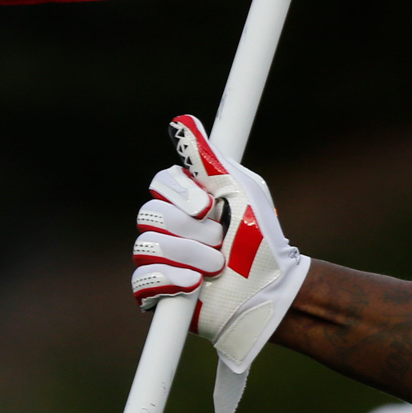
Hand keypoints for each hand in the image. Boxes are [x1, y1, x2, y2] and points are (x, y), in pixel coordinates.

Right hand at [132, 115, 310, 412]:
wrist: (270, 288)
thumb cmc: (260, 239)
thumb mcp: (241, 191)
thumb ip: (210, 159)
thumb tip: (182, 121)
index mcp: (185, 201)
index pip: (159, 184)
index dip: (179, 194)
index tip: (207, 205)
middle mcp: (168, 227)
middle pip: (150, 215)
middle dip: (192, 231)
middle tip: (221, 240)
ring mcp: (160, 259)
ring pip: (146, 246)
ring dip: (190, 256)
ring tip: (218, 266)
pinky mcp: (157, 291)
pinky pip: (141, 280)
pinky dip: (169, 280)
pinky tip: (194, 284)